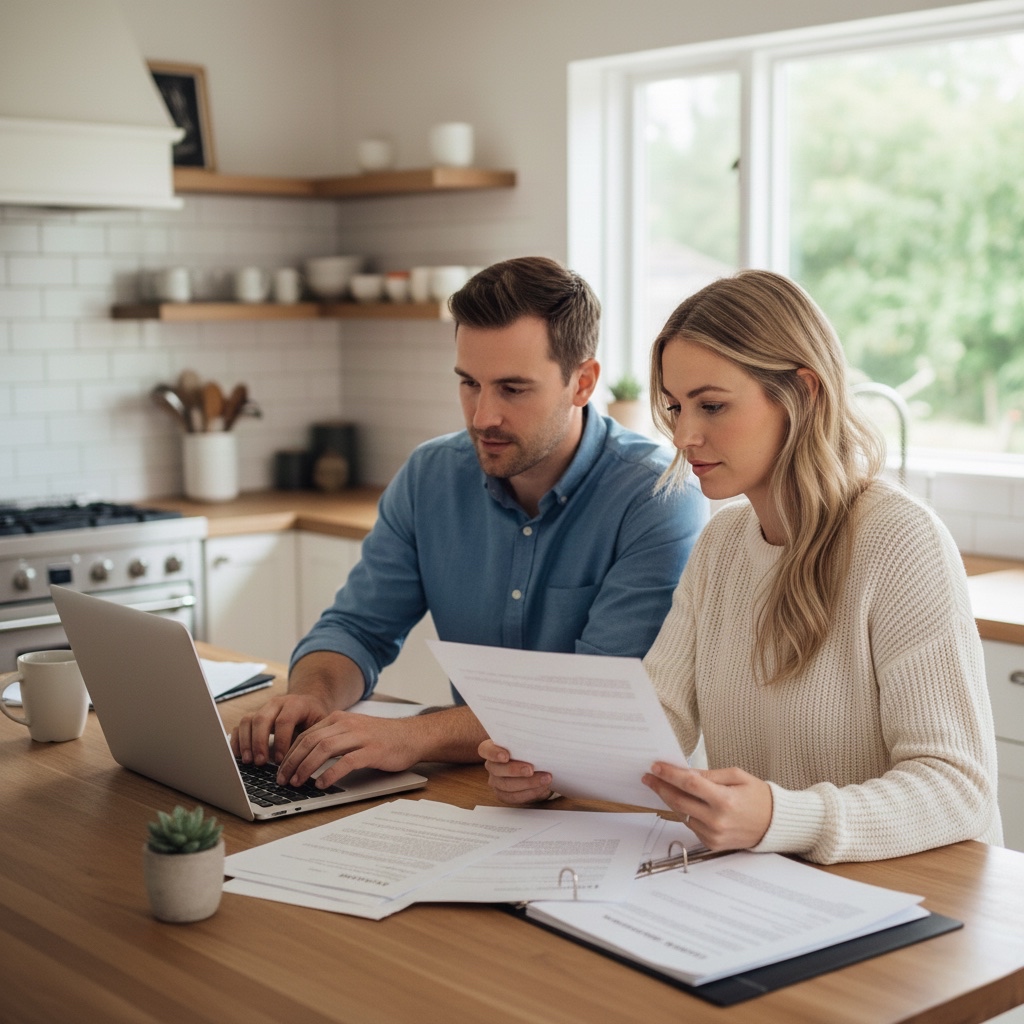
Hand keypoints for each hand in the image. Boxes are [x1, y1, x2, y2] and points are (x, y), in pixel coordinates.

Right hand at [231, 692, 332, 767]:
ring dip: (246, 742)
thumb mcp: (321, 724)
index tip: (280, 760)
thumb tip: (309, 761)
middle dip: (259, 742)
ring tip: (249, 761)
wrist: (308, 704)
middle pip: (262, 718)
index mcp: (296, 704)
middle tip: (260, 762)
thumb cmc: (315, 718)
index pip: (284, 720)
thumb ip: (314, 738)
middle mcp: (277, 703)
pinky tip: (239, 756)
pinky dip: (237, 740)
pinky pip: (240, 725)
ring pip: (248, 720)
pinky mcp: (254, 716)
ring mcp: (263, 709)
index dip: (281, 741)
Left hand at [275, 712, 426, 788]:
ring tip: (298, 783)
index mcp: (339, 719)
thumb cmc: (383, 738)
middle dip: (292, 762)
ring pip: (324, 749)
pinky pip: (346, 762)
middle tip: (283, 780)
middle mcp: (347, 724)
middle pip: (310, 741)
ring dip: (306, 767)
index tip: (281, 770)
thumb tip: (305, 758)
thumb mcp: (353, 732)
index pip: (306, 735)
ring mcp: (360, 736)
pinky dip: (330, 774)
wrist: (413, 736)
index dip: (289, 753)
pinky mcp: (373, 750)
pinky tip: (322, 784)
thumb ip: (333, 739)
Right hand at [479, 739, 552, 804]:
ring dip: (528, 783)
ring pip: (507, 785)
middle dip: (516, 770)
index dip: (494, 754)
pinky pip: (515, 797)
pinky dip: (530, 793)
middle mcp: (491, 766)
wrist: (533, 765)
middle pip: (498, 770)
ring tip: (545, 778)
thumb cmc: (528, 750)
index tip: (506, 756)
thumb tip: (539, 744)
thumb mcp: (526, 743)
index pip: (485, 750)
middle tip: (531, 769)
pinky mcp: (503, 795)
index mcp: (491, 749)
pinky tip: (542, 788)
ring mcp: (495, 782)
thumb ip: (526, 743)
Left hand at [642, 763, 772, 851]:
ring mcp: (714, 835)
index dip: (670, 775)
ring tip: (661, 785)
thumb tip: (685, 773)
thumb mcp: (737, 777)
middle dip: (661, 787)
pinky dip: (685, 812)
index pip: (689, 785)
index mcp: (725, 800)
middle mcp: (717, 820)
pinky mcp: (712, 844)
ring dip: (670, 799)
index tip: (656, 766)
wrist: (775, 825)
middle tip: (649, 776)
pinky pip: (691, 825)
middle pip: (679, 801)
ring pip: (682, 814)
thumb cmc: (759, 797)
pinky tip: (683, 802)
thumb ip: (709, 776)